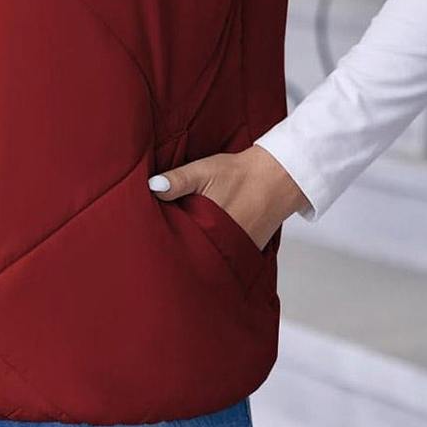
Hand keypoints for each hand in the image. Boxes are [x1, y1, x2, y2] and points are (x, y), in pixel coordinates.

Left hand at [148, 145, 310, 249]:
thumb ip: (177, 180)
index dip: (163, 238)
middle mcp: (223, 244)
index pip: (177, 241)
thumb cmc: (238, 173)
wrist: (276, 176)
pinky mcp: (247, 250)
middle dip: (178, 248)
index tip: (150, 235)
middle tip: (162, 242)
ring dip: (196, 250)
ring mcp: (236, 250)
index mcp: (207, 226)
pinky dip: (215, 249)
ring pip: (208, 256)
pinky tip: (205, 240)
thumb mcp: (203, 171)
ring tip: (182, 243)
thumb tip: (152, 187)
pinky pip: (225, 255)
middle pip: (191, 253)